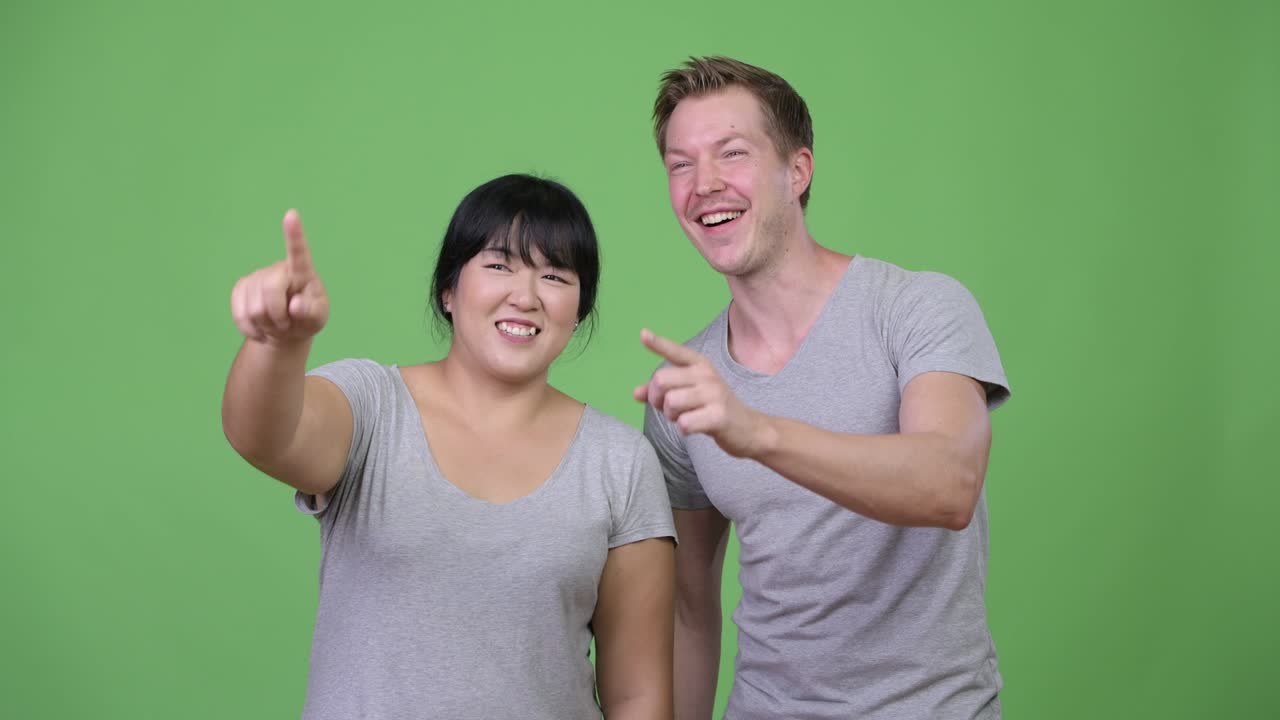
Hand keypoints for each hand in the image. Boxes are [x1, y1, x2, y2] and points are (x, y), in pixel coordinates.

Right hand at [230, 209, 329, 344]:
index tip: (292, 215)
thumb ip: (311, 312)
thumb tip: (295, 305)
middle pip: (270, 291)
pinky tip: (261, 328)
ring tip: (276, 324)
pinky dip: (252, 329)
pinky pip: (240, 315)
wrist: (286, 329)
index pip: (298, 252)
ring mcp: (256, 277)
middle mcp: (278, 269)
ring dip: (266, 324)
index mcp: (302, 272)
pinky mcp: (240, 288)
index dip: (294, 234)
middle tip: (286, 324)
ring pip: (254, 308)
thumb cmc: (306, 319)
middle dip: (277, 315)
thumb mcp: (317, 319)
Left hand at [633, 328, 764, 457]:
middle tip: (669, 409)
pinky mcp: (719, 415)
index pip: (676, 352)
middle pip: (661, 380)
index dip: (658, 344)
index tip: (643, 334)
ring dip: (671, 416)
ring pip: (671, 402)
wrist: (748, 429)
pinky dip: (684, 429)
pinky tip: (695, 427)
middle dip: (656, 399)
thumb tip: (636, 393)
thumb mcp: (689, 394)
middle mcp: (707, 375)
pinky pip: (684, 423)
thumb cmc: (713, 408)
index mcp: (700, 365)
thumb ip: (662, 392)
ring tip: (685, 417)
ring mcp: (714, 394)